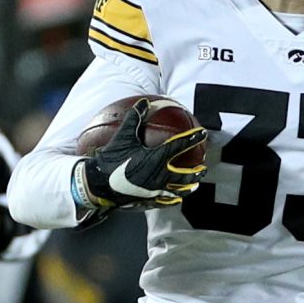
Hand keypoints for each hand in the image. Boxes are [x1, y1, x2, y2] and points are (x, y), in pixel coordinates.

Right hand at [79, 101, 206, 209]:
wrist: (99, 183)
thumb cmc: (112, 158)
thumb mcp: (123, 136)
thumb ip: (134, 118)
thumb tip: (144, 101)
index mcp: (156, 158)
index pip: (180, 146)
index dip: (193, 138)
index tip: (202, 132)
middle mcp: (160, 175)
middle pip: (185, 174)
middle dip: (196, 172)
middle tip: (204, 168)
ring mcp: (155, 190)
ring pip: (178, 190)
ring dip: (188, 187)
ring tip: (195, 185)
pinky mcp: (148, 200)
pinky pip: (165, 201)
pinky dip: (174, 199)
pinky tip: (177, 199)